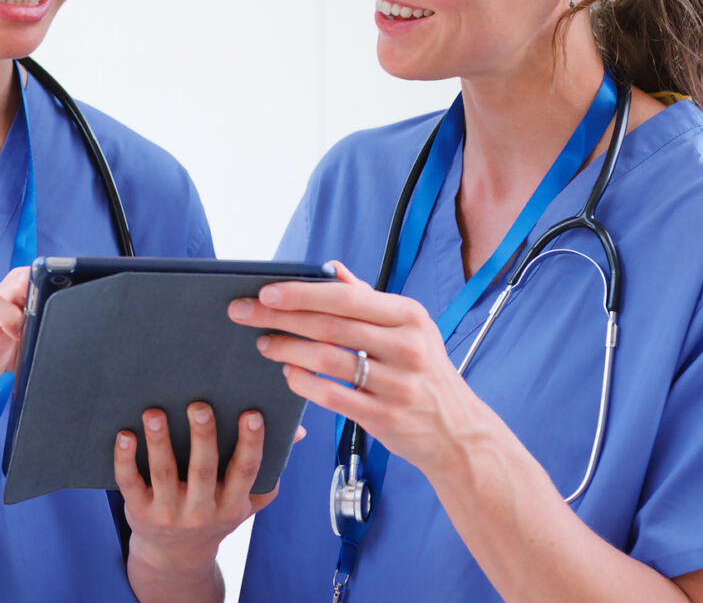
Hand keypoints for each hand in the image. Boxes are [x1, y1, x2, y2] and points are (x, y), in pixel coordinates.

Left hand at [115, 403, 298, 579]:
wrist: (176, 556)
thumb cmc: (215, 513)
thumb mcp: (246, 498)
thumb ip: (269, 466)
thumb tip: (297, 430)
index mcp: (232, 502)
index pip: (245, 471)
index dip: (251, 443)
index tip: (251, 413)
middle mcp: (202, 510)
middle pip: (203, 469)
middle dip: (203, 437)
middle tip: (199, 405)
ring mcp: (169, 512)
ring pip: (164, 473)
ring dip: (160, 441)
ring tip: (154, 412)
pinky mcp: (140, 510)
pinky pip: (131, 483)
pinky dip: (125, 460)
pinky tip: (125, 435)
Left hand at [228, 261, 484, 475]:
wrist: (457, 433)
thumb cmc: (425, 375)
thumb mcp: (409, 330)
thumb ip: (368, 300)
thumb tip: (330, 269)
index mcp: (410, 316)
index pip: (345, 297)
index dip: (302, 293)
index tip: (266, 291)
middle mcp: (406, 346)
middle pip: (330, 325)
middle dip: (280, 317)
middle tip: (244, 313)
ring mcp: (397, 383)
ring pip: (326, 359)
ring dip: (287, 350)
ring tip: (265, 344)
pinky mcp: (384, 416)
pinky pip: (331, 396)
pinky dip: (302, 383)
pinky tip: (288, 376)